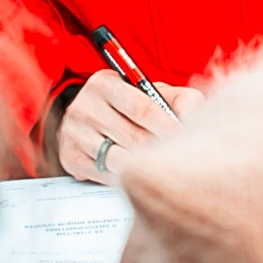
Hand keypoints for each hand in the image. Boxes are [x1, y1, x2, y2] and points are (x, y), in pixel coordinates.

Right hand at [57, 70, 204, 184]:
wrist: (90, 123)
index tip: (187, 141)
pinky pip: (105, 175)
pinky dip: (125, 179)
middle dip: (161, 151)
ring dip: (144, 167)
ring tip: (163, 170)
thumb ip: (179, 99)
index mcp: (105, 83)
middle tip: (181, 161)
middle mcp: (84, 105)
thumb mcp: (152, 95)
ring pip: (119, 160)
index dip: (169, 127)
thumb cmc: (129, 108)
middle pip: (133, 137)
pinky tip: (138, 177)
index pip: (143, 108)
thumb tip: (192, 116)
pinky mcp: (70, 157)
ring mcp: (74, 133)